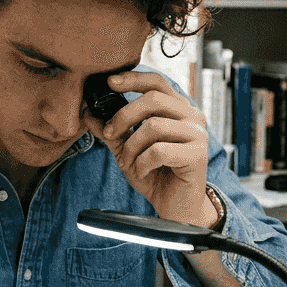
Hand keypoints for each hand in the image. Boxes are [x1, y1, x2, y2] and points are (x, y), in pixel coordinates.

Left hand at [84, 71, 216, 226]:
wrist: (177, 207)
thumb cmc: (156, 176)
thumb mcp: (128, 150)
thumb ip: (112, 132)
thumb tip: (89, 114)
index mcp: (178, 110)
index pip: (157, 82)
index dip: (133, 78)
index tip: (109, 82)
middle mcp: (192, 117)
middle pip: (153, 100)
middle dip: (124, 116)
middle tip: (110, 133)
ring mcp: (197, 135)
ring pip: (153, 126)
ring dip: (132, 146)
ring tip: (129, 161)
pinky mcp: (197, 155)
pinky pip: (159, 150)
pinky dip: (143, 162)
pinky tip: (143, 171)